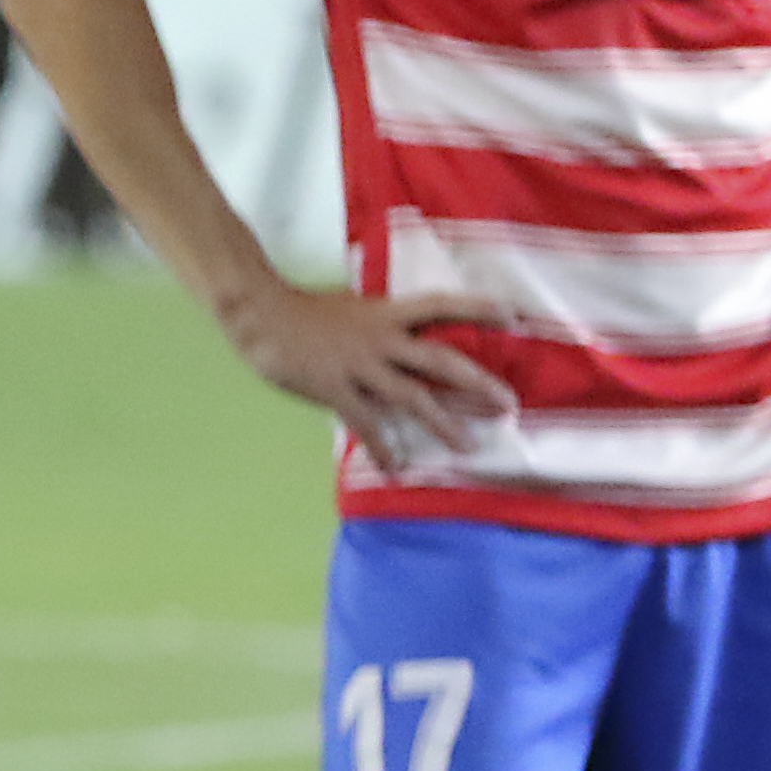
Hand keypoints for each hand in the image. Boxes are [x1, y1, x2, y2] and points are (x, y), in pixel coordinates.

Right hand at [219, 281, 517, 466]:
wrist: (259, 313)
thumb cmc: (300, 310)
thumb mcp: (349, 308)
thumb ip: (377, 323)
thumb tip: (399, 338)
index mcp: (386, 313)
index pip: (441, 304)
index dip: (478, 308)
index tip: (511, 316)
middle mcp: (382, 338)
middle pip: (441, 360)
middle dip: (477, 383)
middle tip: (507, 404)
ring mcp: (360, 365)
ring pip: (413, 396)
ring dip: (443, 422)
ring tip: (468, 446)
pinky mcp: (336, 388)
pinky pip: (367, 423)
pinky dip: (382, 446)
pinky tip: (395, 466)